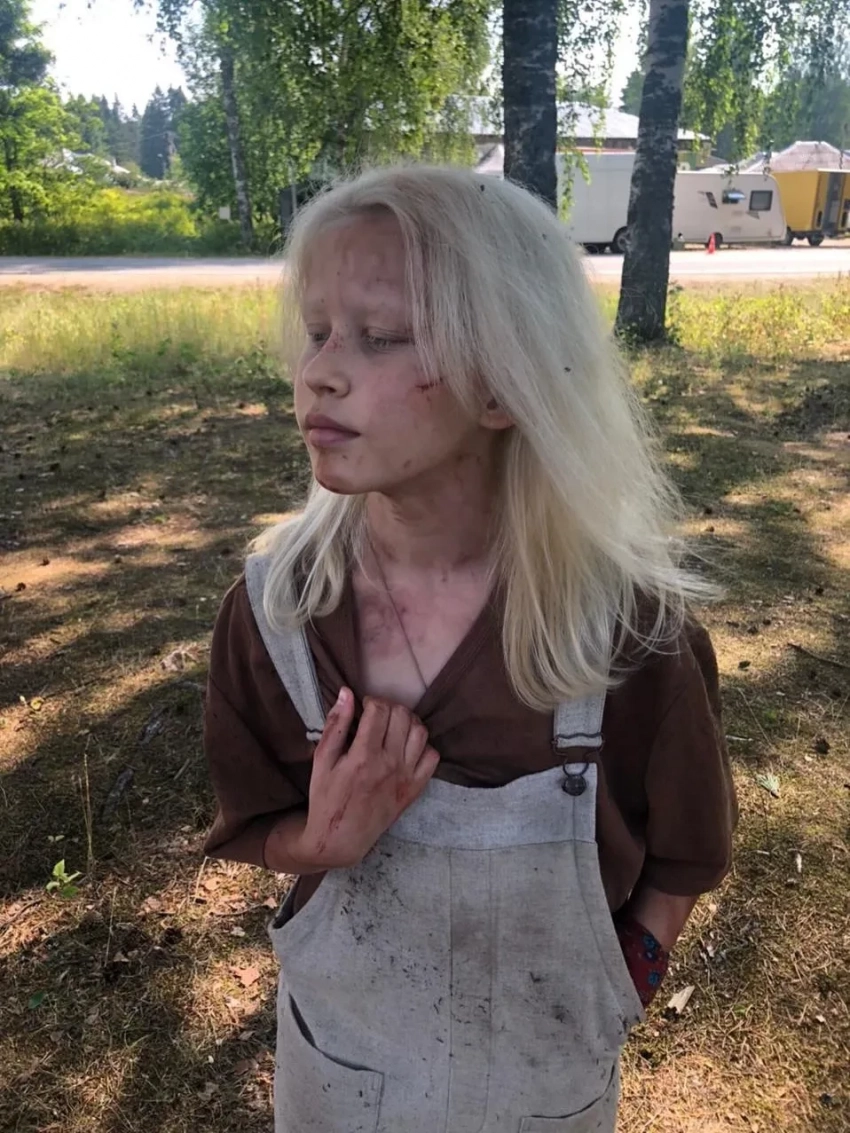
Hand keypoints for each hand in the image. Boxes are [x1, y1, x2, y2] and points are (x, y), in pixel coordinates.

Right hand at [298, 688, 438, 869]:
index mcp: (363, 756)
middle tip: (378, 715)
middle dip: (389, 707)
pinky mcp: (415, 789)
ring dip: (408, 721)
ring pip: (420, 732)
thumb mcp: (322, 760)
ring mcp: (406, 777)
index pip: (379, 710)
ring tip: (393, 726)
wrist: (340, 839)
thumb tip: (346, 693)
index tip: (364, 706)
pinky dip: (423, 745)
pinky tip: (406, 747)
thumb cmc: (326, 798)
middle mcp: (389, 764)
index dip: (371, 700)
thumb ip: (336, 725)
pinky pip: (432, 757)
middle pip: (402, 716)